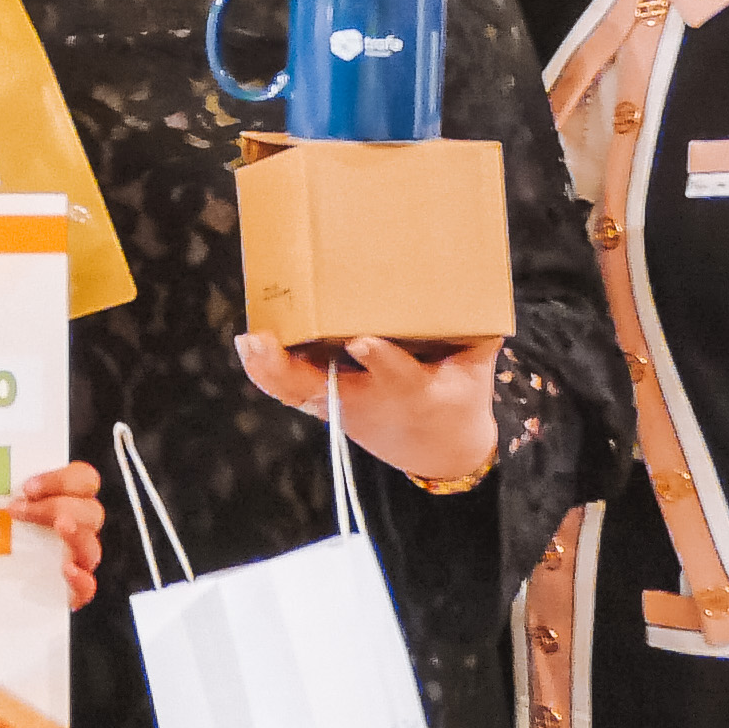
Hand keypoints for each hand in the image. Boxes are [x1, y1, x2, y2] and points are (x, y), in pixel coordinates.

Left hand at [16, 460, 104, 610]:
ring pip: (91, 548)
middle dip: (60, 505)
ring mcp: (64, 563)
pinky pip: (85, 589)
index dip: (62, 479)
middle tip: (20, 510)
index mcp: (49, 501)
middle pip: (91, 511)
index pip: (82, 480)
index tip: (27, 486)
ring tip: (58, 529)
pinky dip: (81, 580)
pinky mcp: (60, 595)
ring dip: (77, 535)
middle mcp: (63, 529)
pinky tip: (66, 570)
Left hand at [232, 331, 503, 488]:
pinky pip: (290, 390)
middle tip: (264, 340)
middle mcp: (370, 401)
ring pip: (298, 391)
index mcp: (412, 390)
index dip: (382, 360)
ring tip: (250, 340)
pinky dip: (267, 371)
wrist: (439, 452)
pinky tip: (250, 344)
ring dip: (270, 368)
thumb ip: (478, 328)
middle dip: (293, 368)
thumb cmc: (456, 395)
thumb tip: (479, 276)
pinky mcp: (327, 404)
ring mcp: (342, 405)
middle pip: (324, 388)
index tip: (364, 341)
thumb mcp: (476, 368)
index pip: (397, 376)